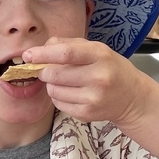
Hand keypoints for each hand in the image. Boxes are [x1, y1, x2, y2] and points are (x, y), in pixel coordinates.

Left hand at [24, 37, 146, 128]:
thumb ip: (68, 44)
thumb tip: (41, 48)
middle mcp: (99, 77)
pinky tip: (70, 93)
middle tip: (45, 69)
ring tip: (64, 81)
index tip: (28, 55)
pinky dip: (58, 97)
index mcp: (100, 55)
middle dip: (44, 71)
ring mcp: (93, 98)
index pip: (65, 54)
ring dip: (51, 85)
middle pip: (55, 74)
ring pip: (54, 90)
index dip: (42, 54)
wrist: (131, 97)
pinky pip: (59, 104)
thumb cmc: (110, 68)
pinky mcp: (87, 114)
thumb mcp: (96, 49)